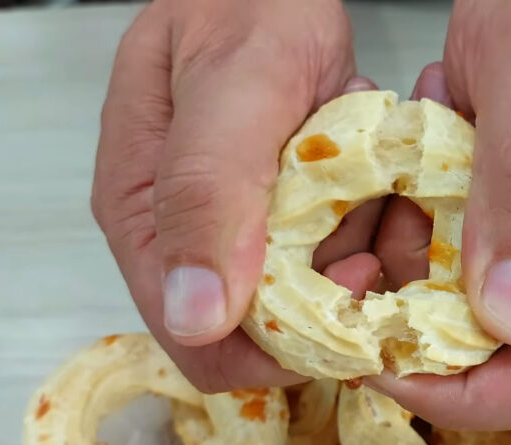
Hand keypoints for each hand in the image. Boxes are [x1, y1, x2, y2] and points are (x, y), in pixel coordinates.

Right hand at [92, 0, 384, 391]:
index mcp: (145, 221)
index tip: (348, 292)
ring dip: (346, 255)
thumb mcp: (232, 90)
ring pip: (298, 299)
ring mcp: (230, 228)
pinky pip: (321, 258)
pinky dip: (355, 231)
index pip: (203, 345)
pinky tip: (359, 181)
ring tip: (358, 184)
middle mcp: (182, 239)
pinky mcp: (272, 215)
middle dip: (323, 297)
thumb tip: (195, 317)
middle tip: (365, 226)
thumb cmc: (245, 10)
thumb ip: (205, 195)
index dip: (280, 346)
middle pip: (256, 331)